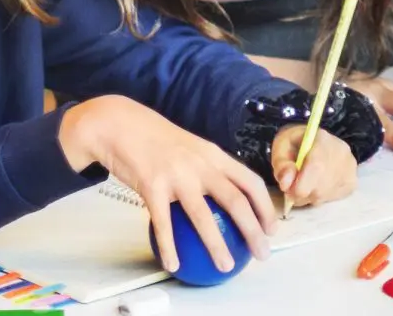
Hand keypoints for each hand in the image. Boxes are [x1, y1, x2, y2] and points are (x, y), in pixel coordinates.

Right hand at [59, 96, 274, 274]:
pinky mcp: (151, 187)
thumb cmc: (156, 141)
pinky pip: (163, 224)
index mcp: (215, 155)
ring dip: (217, 246)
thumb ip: (208, 168)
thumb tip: (226, 198)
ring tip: (226, 267)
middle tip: (262, 254)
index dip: (266, 206)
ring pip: (203, 217)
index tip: (272, 229)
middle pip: (236, 201)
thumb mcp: (191, 148)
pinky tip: (173, 264)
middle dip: (254, 231)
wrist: (120, 126)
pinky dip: (170, 247)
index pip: (251, 182)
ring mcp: (177, 175)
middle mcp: (201, 165)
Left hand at [270, 124, 357, 208]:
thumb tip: (286, 185)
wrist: (315, 142)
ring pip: (324, 196)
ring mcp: (350, 168)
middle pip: (319, 188)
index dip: (297, 186)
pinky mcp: (353, 182)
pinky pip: (332, 198)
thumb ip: (281, 165)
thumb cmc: (295, 144)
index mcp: (322, 139)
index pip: (315, 169)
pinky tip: (318, 185)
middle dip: (301, 193)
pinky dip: (321, 197)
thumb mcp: (282, 147)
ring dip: (310, 196)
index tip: (287, 187)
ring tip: (307, 182)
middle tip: (294, 186)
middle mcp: (342, 153)